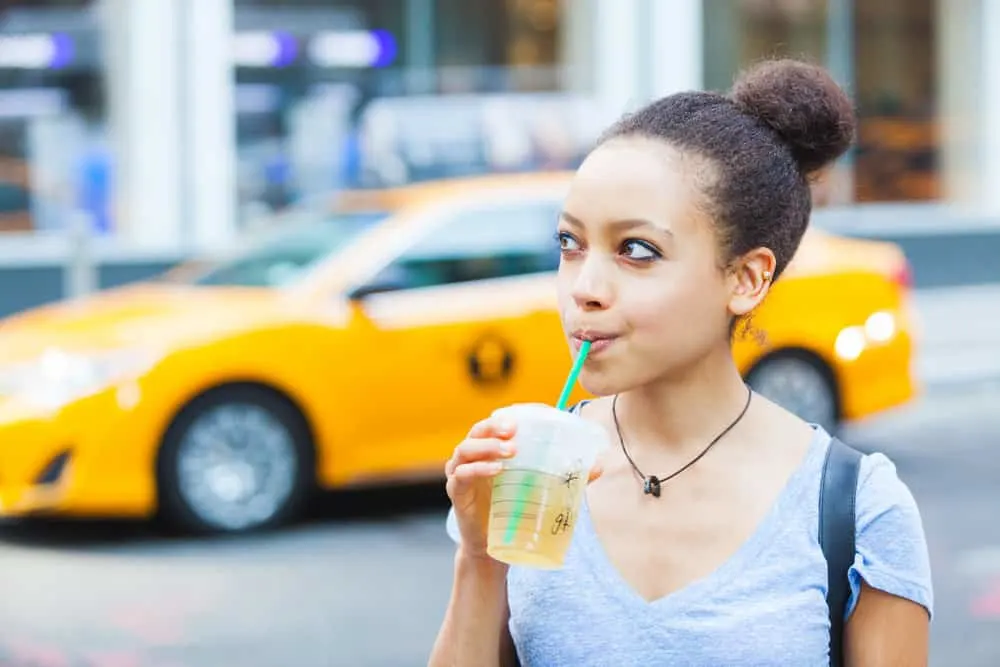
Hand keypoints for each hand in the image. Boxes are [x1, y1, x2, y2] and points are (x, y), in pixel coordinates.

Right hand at [444, 414, 603, 560]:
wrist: (494, 549)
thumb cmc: (515, 512)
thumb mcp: (542, 491)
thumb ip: (566, 477)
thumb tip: (599, 466)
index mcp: (493, 450)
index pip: (498, 422)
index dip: (512, 414)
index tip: (531, 413)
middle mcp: (474, 457)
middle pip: (479, 430)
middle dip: (496, 425)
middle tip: (515, 429)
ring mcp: (463, 473)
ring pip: (466, 448)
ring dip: (488, 446)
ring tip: (511, 451)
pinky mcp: (457, 493)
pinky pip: (462, 475)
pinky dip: (478, 469)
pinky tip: (496, 470)